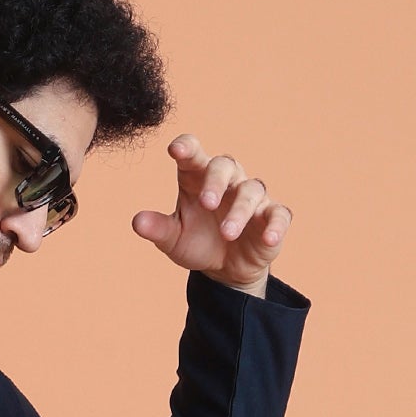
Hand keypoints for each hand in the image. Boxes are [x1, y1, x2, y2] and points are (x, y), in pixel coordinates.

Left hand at [132, 136, 291, 294]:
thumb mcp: (173, 239)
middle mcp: (227, 181)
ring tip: (227, 233)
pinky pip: (278, 214)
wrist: (225, 269)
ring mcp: (251, 198)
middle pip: (225, 165)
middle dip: (216, 181)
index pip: (194, 153)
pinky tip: (268, 238)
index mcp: (198, 178)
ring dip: (240, 210)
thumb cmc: (198, 242)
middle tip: (207, 203)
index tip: (176, 149)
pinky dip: (275, 225)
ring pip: (251, 191)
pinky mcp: (271, 217)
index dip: (187, 147)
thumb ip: (158, 228)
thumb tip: (137, 222)